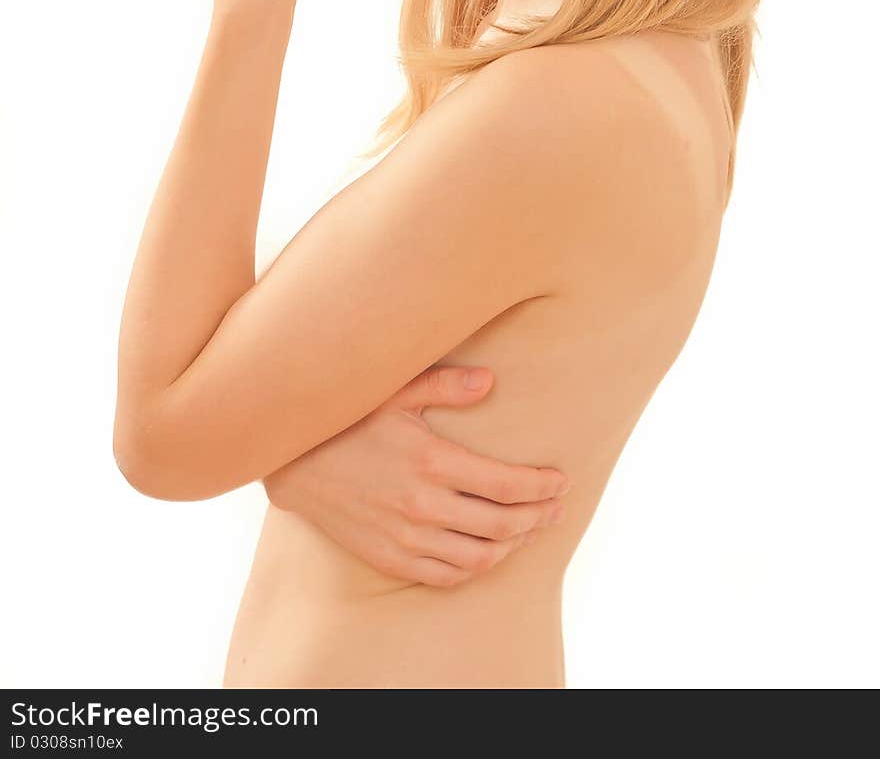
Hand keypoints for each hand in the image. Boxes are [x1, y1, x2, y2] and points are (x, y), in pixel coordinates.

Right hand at [261, 365, 569, 588]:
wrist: (292, 462)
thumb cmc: (347, 418)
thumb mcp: (393, 389)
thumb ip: (445, 384)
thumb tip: (490, 381)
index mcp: (431, 460)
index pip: (507, 484)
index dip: (542, 485)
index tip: (561, 479)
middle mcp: (423, 505)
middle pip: (503, 524)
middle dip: (540, 516)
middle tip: (557, 506)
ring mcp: (407, 538)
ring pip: (480, 557)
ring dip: (514, 546)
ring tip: (530, 529)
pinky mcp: (390, 558)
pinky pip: (447, 576)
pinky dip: (476, 568)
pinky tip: (489, 552)